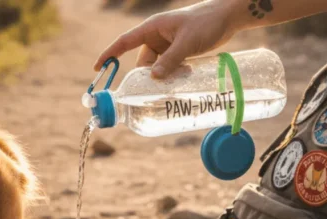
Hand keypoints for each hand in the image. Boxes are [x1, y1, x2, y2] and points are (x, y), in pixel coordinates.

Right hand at [94, 0, 244, 78]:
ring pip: (156, 67)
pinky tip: (181, 80)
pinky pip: (168, 67)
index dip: (109, 55)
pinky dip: (172, 75)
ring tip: (173, 85)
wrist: (228, 17)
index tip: (98, 68)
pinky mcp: (178, 51)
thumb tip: (153, 78)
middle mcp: (156, 36)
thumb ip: (171, 60)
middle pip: (142, 61)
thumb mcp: (187, 42)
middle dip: (145, 77)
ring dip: (162, 77)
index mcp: (152, 28)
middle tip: (150, 92)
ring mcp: (167, 44)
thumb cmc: (206, 22)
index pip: (124, 42)